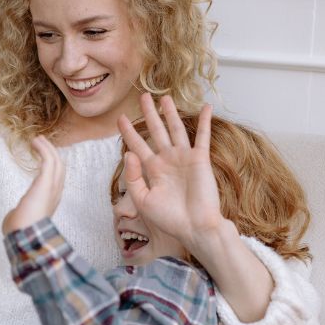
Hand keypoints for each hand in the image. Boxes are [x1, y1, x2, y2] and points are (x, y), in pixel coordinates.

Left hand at [2, 136, 65, 233]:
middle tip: (42, 143)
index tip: (42, 160)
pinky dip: (44, 149)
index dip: (51, 168)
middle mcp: (55, 193)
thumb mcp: (21, 220)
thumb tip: (14, 215)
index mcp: (49, 202)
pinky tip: (36, 142)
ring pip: (56, 162)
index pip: (55, 181)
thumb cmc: (20, 232)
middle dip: (52, 154)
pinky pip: (49, 160)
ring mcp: (52, 187)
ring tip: (38, 139)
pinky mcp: (46, 182)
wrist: (25, 236)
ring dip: (48, 148)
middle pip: (59, 168)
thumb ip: (20, 214)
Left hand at [117, 94, 224, 249]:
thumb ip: (133, 178)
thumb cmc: (169, 219)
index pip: (137, 145)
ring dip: (171, 113)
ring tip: (164, 97)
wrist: (195, 228)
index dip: (128, 132)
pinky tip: (205, 107)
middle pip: (156, 131)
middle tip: (143, 97)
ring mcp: (184, 158)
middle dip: (149, 114)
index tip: (120, 118)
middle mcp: (167, 160)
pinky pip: (202, 136)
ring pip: (176, 129)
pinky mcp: (200, 159)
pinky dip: (204, 121)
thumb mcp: (143, 200)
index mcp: (153, 170)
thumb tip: (128, 153)